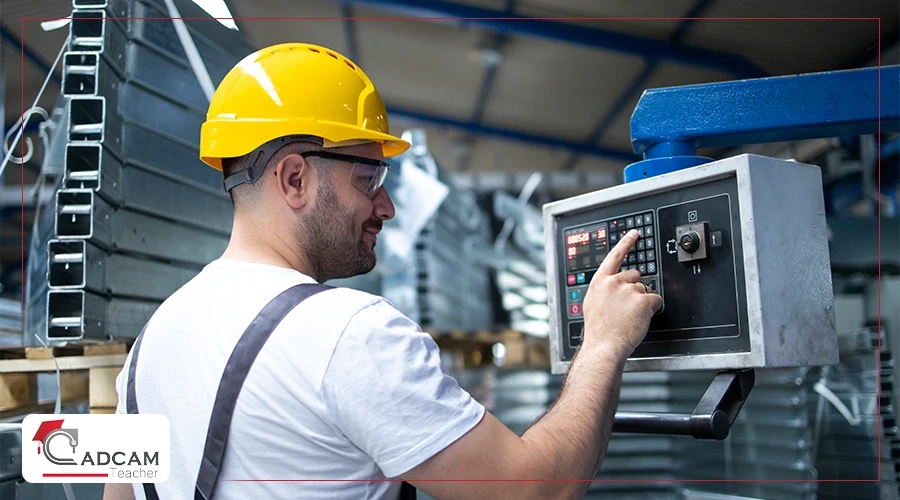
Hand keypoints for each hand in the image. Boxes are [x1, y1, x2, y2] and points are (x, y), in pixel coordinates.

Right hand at [580, 230, 662, 359]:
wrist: (604, 346)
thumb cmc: (598, 330)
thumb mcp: (592, 303)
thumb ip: (603, 290)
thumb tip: (610, 288)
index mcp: (600, 282)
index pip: (615, 256)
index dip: (626, 243)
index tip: (635, 233)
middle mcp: (614, 282)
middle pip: (635, 275)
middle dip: (635, 287)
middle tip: (628, 306)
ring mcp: (629, 290)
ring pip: (645, 289)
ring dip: (642, 301)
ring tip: (631, 316)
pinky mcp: (643, 300)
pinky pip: (656, 300)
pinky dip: (652, 309)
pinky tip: (640, 318)